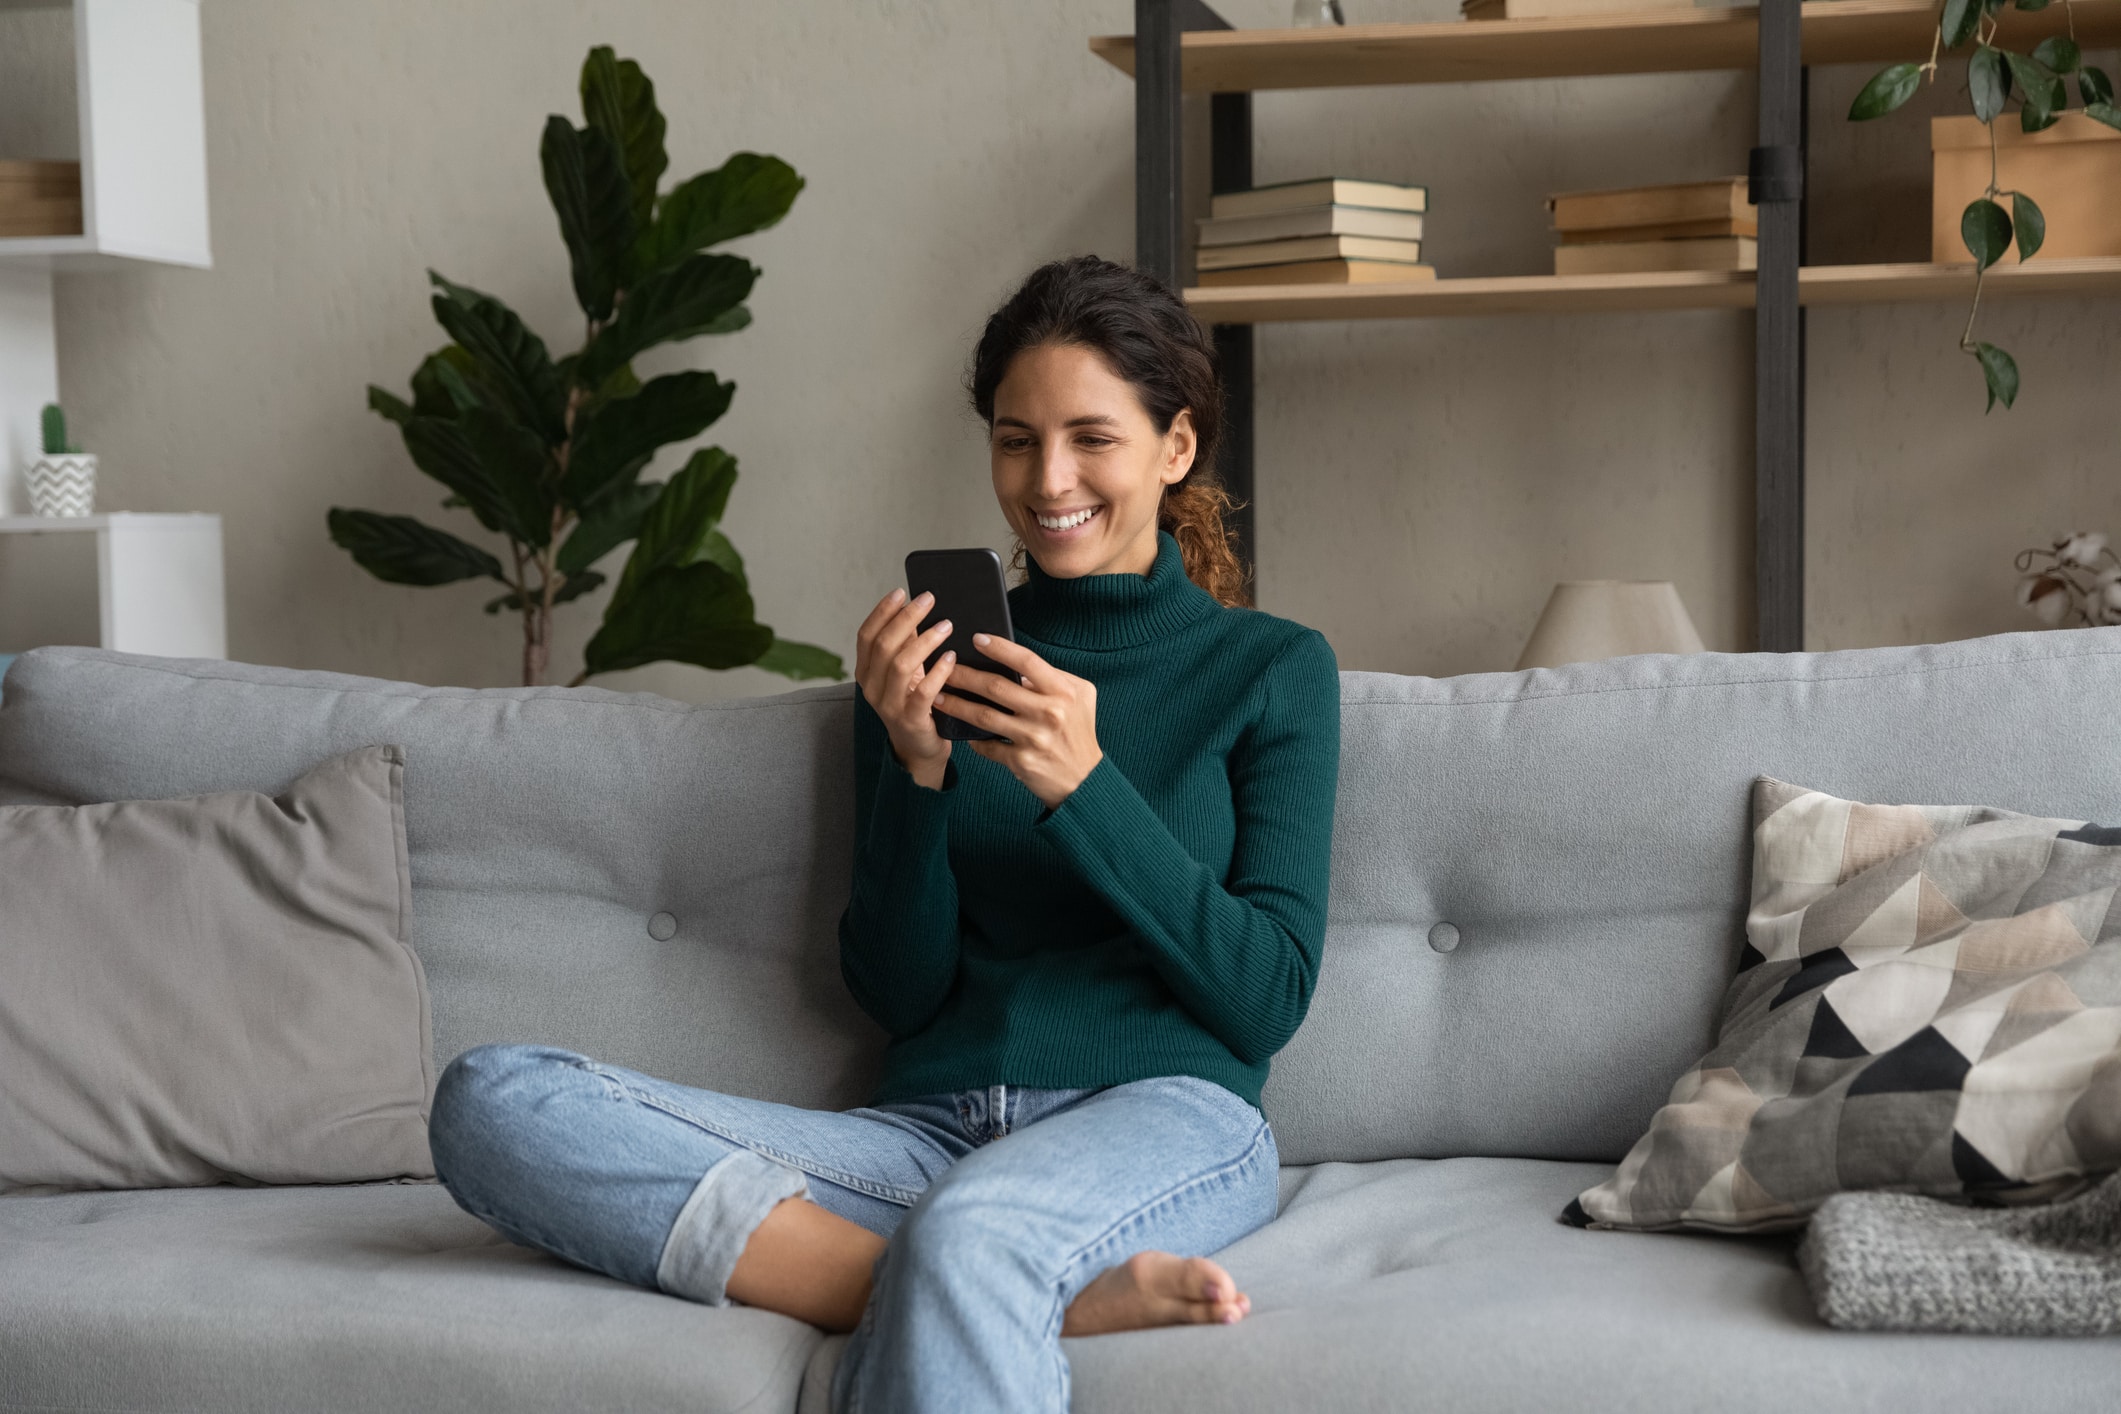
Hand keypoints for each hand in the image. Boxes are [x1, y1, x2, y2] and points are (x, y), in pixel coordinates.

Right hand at [853, 588, 954, 790]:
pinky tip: (950, 657)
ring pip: (901, 665)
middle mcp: (871, 688)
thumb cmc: (915, 703)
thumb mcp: (906, 673)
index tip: (901, 592)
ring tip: (946, 625)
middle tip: (928, 599)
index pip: (866, 636)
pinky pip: (923, 692)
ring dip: (925, 640)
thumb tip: (918, 608)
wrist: (920, 748)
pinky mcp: (911, 720)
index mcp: (866, 672)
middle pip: (884, 645)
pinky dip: (938, 671)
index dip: (882, 611)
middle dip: (906, 618)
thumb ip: (906, 645)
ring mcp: (889, 705)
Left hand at [935, 634, 1101, 809]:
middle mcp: (1048, 713)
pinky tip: (960, 730)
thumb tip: (1018, 666)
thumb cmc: (1079, 732)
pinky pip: (987, 745)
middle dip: (964, 676)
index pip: (1026, 661)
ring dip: (956, 705)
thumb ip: (1054, 677)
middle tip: (944, 668)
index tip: (976, 638)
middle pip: (996, 687)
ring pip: (984, 715)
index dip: (999, 647)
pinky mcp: (1021, 761)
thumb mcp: (1080, 697)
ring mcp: (1033, 738)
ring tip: (938, 697)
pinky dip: (972, 738)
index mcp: (1063, 692)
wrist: (1085, 780)